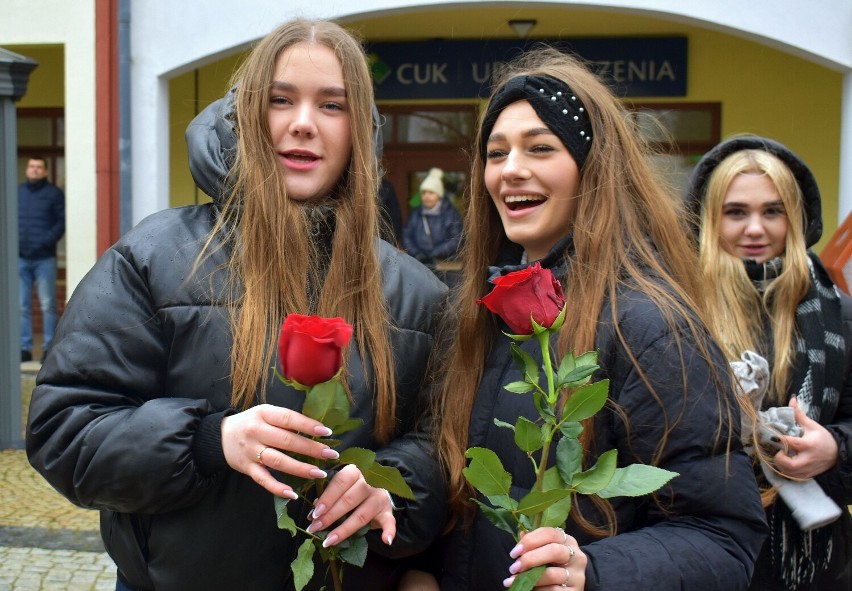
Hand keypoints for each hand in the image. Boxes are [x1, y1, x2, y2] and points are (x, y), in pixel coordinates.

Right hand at [221, 404, 339, 496]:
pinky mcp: (246, 468)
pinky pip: (263, 480)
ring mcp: (251, 451)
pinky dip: (278, 488)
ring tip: (319, 473)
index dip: (308, 425)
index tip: (327, 432)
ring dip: (300, 468)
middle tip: (331, 454)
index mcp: (264, 414)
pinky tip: (293, 494)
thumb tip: (316, 429)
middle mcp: (256, 431)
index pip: (288, 419)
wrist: (219, 436)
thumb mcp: (266, 413)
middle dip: (311, 449)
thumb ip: (285, 420)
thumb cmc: (251, 423)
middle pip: (287, 441)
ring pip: (278, 461)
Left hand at [305, 464, 395, 547]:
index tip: (314, 514)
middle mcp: (369, 482)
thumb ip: (329, 496)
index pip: (340, 483)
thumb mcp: (342, 486)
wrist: (379, 486)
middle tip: (315, 529)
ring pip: (362, 515)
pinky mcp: (388, 510)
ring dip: (344, 530)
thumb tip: (313, 513)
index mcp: (354, 472)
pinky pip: (390, 521)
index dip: (327, 499)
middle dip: (330, 516)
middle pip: (348, 500)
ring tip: (329, 541)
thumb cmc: (353, 487)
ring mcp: (379, 497)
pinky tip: (386, 541)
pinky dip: (389, 531)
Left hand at [503, 527, 586, 589]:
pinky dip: (538, 590)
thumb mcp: (547, 550)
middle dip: (530, 559)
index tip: (514, 552)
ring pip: (552, 574)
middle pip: (554, 551)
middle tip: (514, 567)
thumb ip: (535, 543)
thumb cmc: (555, 564)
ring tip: (515, 580)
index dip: (530, 541)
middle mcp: (576, 556)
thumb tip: (521, 535)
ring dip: (530, 577)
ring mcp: (577, 575)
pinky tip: (528, 588)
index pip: (550, 533)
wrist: (572, 584)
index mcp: (567, 541)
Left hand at [774, 397, 838, 478]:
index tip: (774, 436)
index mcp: (809, 444)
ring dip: (780, 465)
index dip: (780, 440)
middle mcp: (808, 459)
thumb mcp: (812, 425)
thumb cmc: (822, 438)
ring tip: (781, 456)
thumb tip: (792, 400)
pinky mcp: (806, 475)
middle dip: (779, 459)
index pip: (791, 443)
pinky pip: (792, 476)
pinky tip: (785, 462)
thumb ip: (798, 414)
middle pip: (789, 465)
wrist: (837, 453)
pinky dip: (785, 470)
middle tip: (778, 451)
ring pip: (788, 472)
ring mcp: (807, 469)